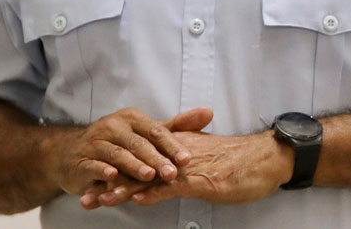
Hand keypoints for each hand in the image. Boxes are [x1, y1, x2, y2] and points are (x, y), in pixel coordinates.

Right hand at [47, 106, 213, 202]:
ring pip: (118, 154)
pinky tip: (113, 176)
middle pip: (138, 144)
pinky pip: (94, 164)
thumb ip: (177, 126)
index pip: (156, 131)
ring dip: (133, 166)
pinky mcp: (82, 159)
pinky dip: (103, 170)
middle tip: (172, 173)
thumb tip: (209, 112)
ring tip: (148, 176)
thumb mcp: (146, 133)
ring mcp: (96, 142)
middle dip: (156, 159)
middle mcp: (113, 126)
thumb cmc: (116, 143)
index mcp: (131, 118)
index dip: (172, 145)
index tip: (187, 159)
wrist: (72, 153)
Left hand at [84, 129, 291, 208]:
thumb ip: (179, 167)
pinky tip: (139, 200)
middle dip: (109, 184)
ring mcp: (186, 167)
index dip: (114, 173)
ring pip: (148, 178)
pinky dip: (155, 193)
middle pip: (135, 169)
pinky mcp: (201, 180)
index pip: (138, 160)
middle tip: (86, 197)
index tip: (93, 184)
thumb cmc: (236, 162)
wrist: (264, 158)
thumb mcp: (202, 162)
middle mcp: (175, 155)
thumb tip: (162, 178)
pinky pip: (173, 187)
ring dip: (124, 190)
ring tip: (101, 199)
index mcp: (174, 149)